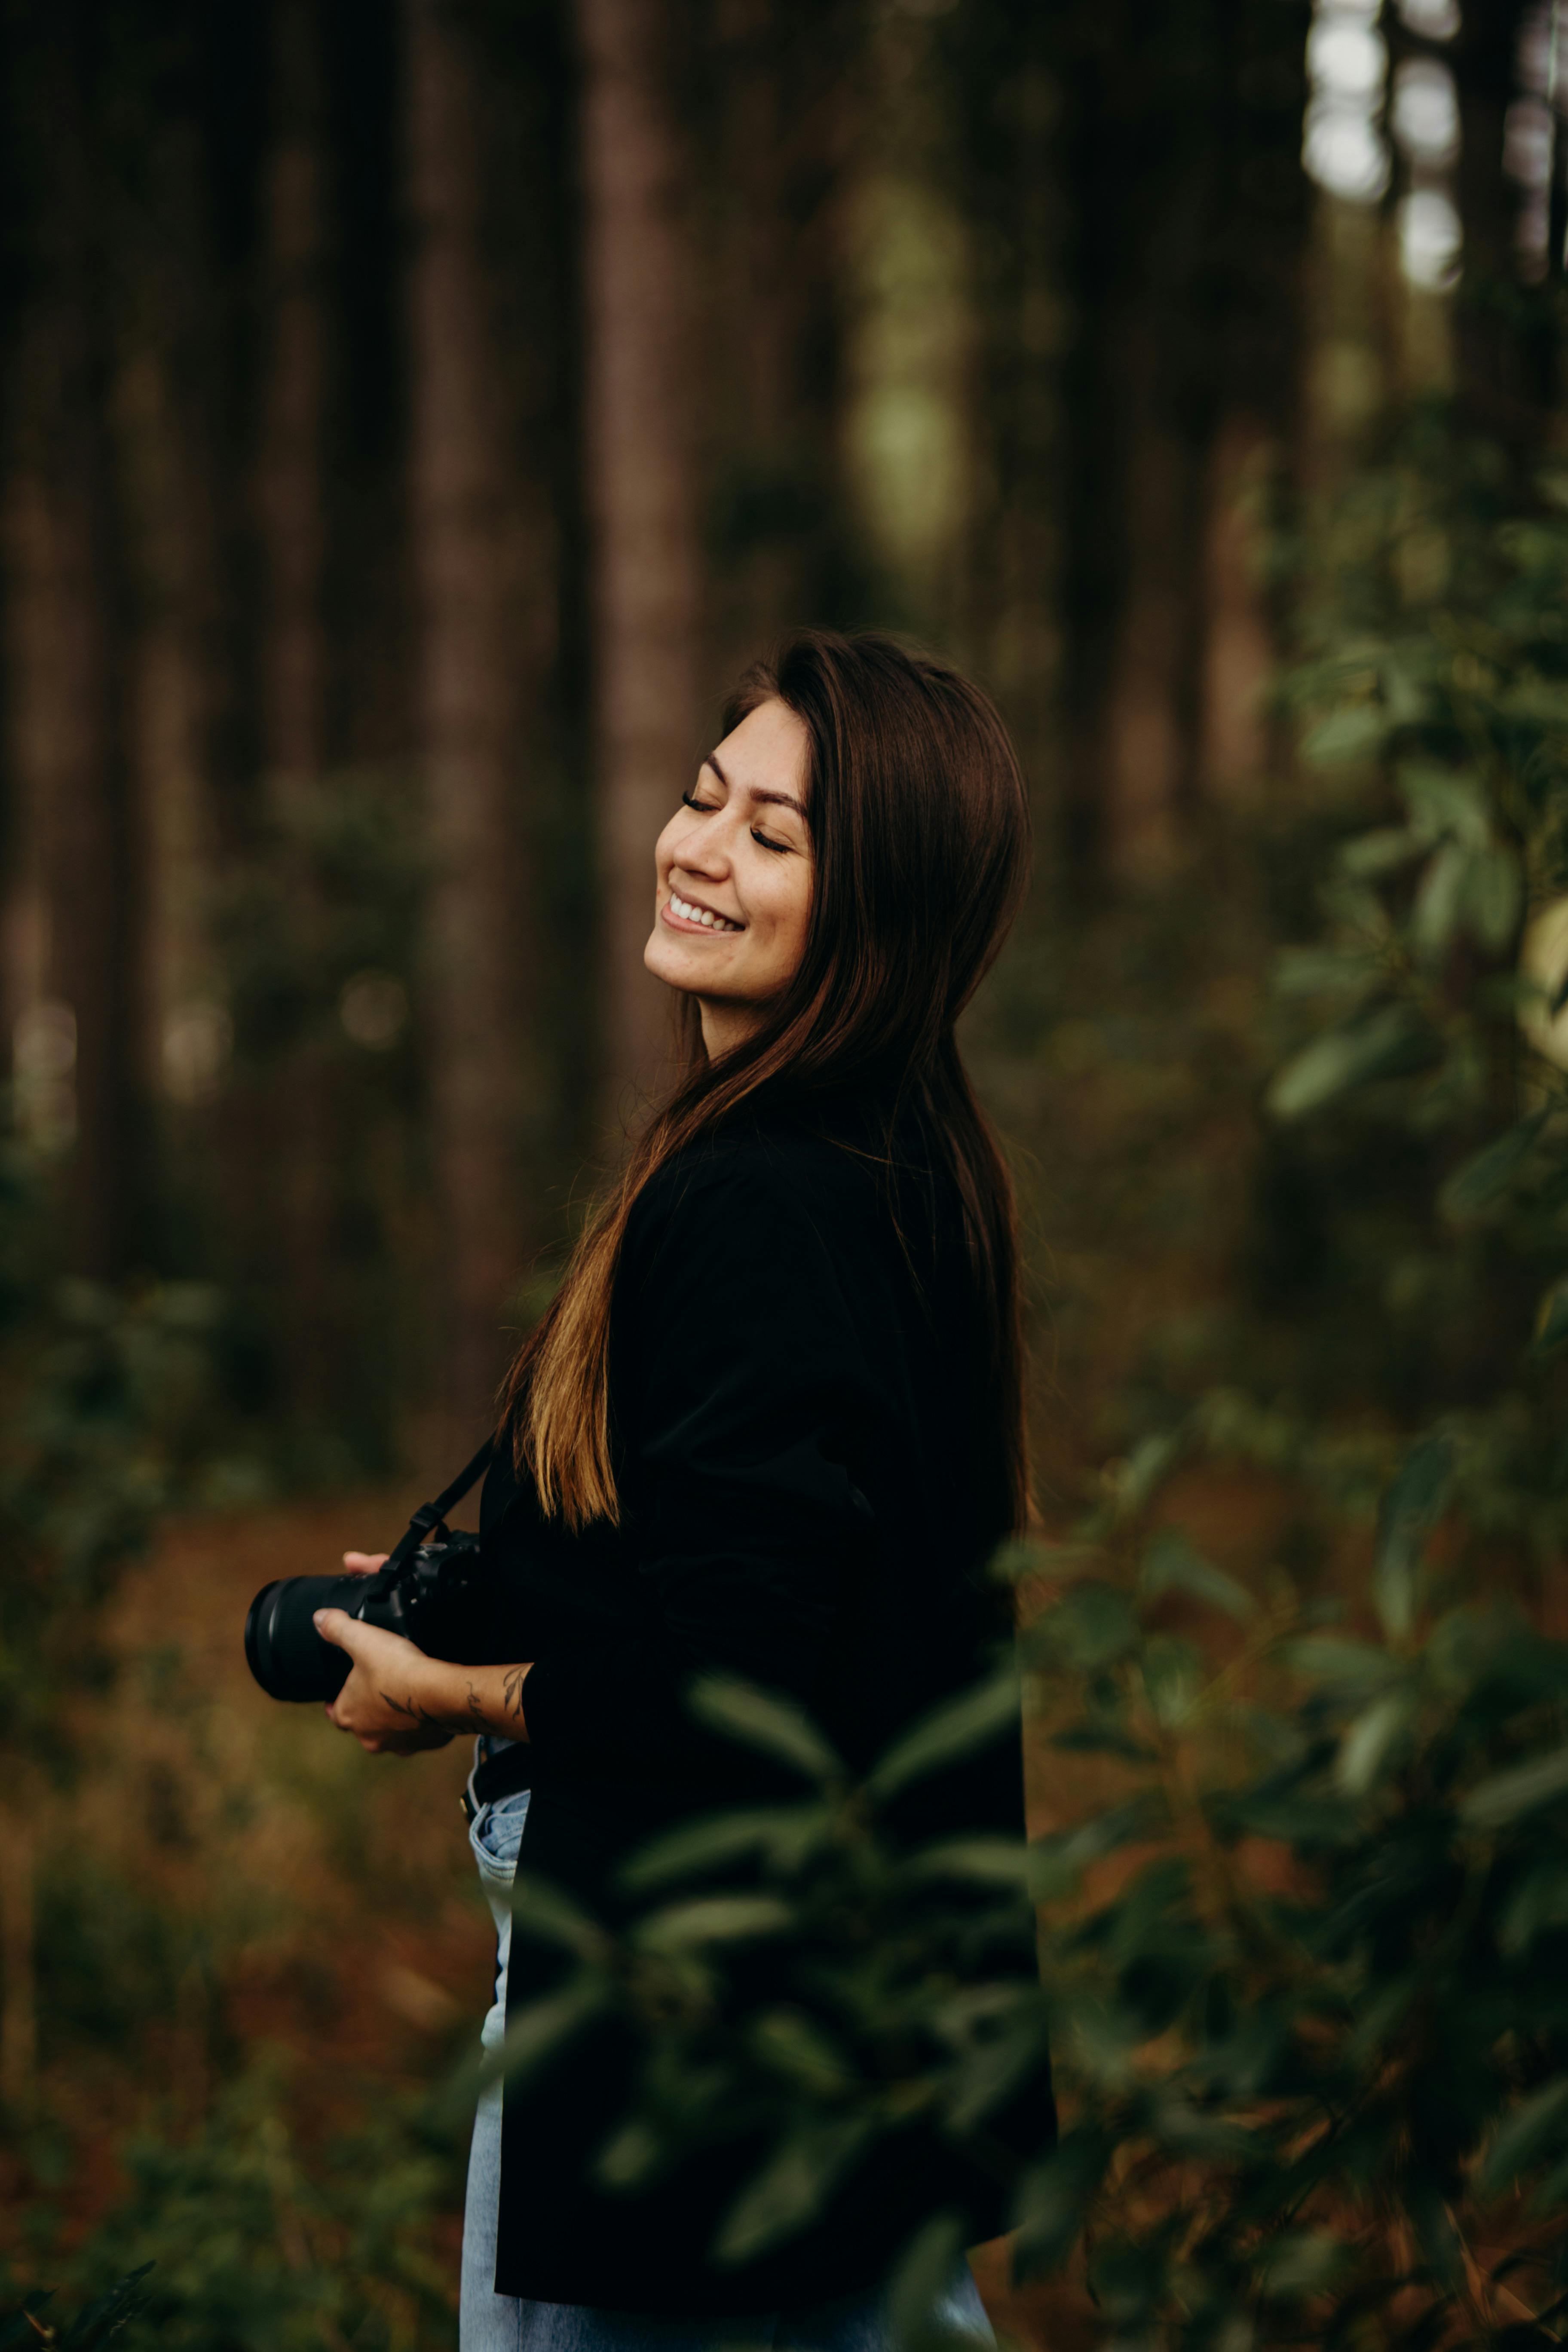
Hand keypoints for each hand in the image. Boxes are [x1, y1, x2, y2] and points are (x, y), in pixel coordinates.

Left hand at [315, 1609, 454, 1755]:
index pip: (334, 1712)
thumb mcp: (363, 1640)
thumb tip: (319, 1617)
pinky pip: (419, 1735)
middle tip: (380, 1687)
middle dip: (370, 1709)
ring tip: (405, 1694)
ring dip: (396, 1719)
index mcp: (349, 1715)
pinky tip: (428, 1704)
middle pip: (364, 1724)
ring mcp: (398, 1744)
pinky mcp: (426, 1745)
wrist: (441, 1692)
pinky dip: (422, 1722)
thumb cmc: (398, 1670)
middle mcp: (370, 1737)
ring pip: (392, 1732)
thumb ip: (338, 1628)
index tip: (342, 1692)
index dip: (337, 1700)